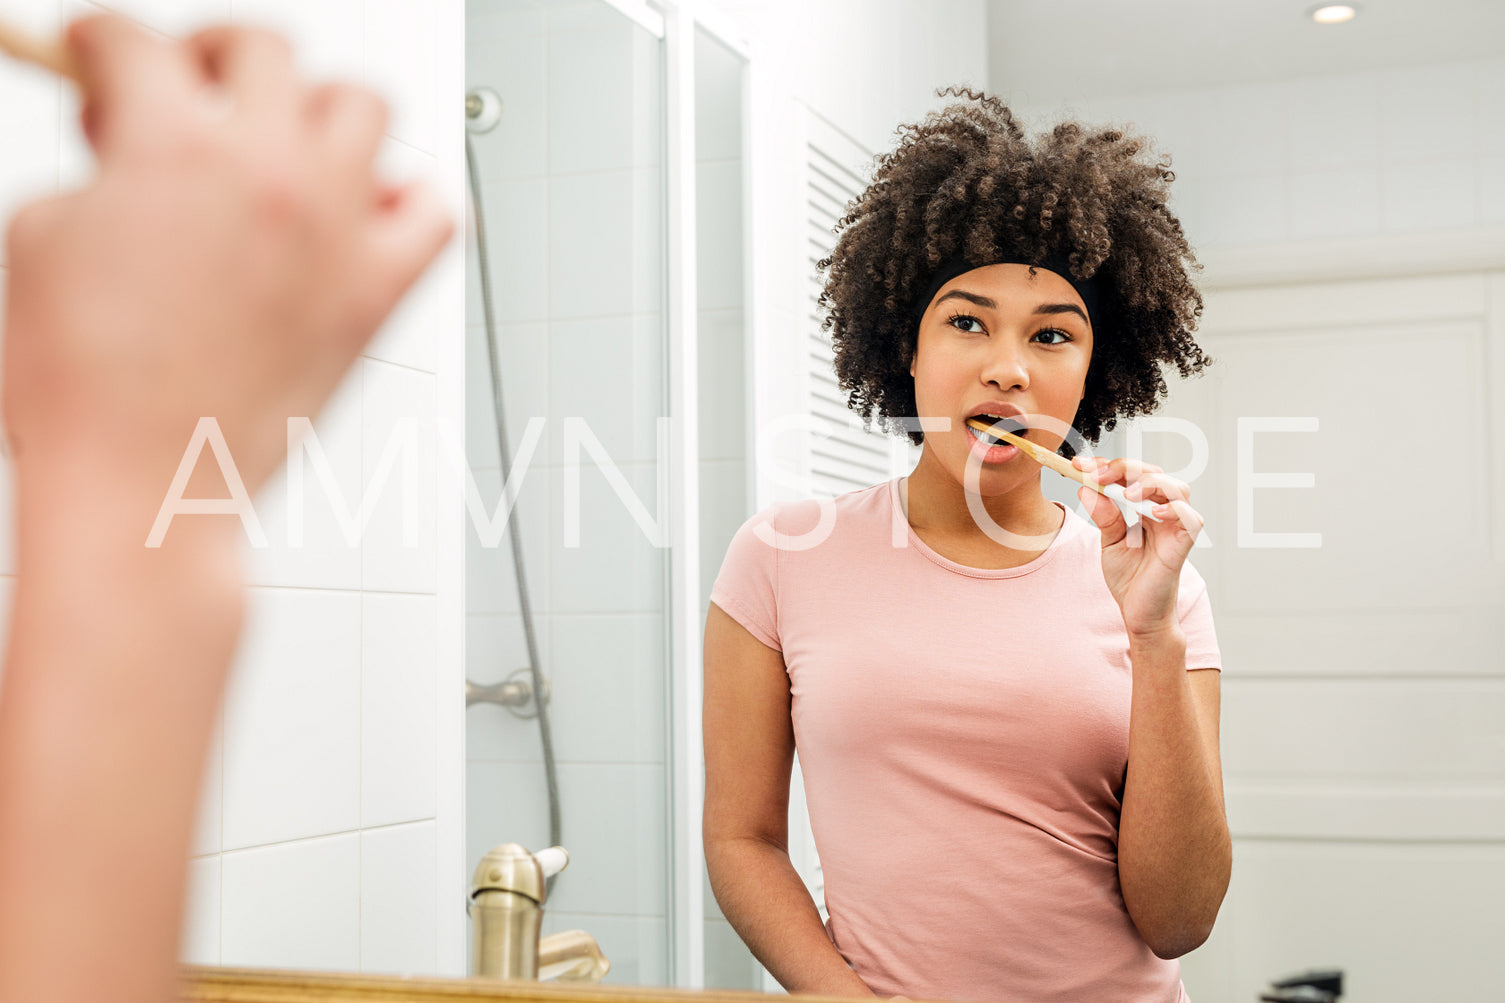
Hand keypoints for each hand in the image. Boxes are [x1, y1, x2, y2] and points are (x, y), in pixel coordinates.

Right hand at [2, 15, 452, 494]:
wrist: (144, 486)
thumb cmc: (84, 388)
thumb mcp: (40, 240)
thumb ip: (95, 170)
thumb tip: (126, 147)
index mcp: (171, 149)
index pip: (135, 43)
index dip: (99, 41)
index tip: (100, 57)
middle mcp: (269, 175)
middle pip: (263, 49)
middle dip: (211, 53)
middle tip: (187, 85)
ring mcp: (336, 230)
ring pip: (364, 106)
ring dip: (316, 106)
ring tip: (281, 137)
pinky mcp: (378, 292)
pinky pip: (433, 211)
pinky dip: (407, 196)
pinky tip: (365, 207)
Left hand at [1072, 455, 1203, 639]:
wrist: (1139, 613)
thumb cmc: (1129, 578)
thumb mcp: (1109, 542)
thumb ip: (1103, 515)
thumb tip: (1086, 487)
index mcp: (1144, 508)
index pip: (1129, 475)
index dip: (1106, 466)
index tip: (1078, 465)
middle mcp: (1163, 512)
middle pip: (1153, 472)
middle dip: (1123, 467)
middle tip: (1096, 474)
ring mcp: (1176, 526)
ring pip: (1176, 487)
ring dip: (1149, 483)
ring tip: (1126, 493)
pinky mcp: (1184, 543)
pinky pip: (1189, 517)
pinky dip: (1173, 509)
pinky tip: (1152, 513)